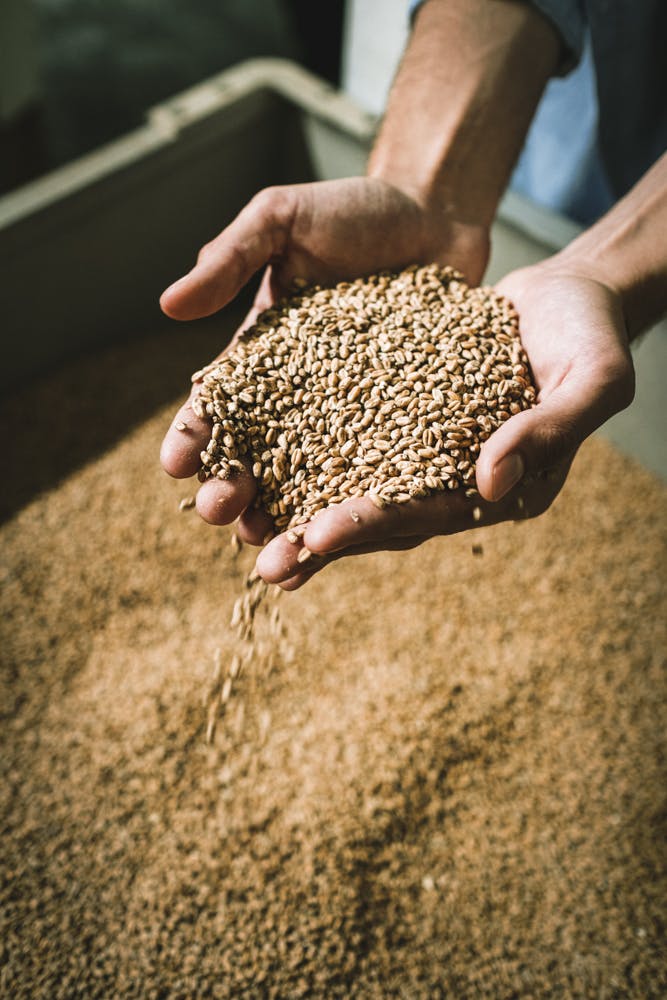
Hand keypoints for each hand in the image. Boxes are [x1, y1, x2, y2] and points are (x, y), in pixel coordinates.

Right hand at [159, 175, 488, 546]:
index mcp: (260, 356)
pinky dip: (360, 505)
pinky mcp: (401, 424)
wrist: (435, 214)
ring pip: (310, 480)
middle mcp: (299, 397)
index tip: (176, 464)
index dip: (194, 436)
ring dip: (288, 517)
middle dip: (232, 490)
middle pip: (257, 458)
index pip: (216, 406)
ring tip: (275, 549)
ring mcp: (350, 415)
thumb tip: (168, 305)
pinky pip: (379, 470)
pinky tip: (351, 538)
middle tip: (221, 514)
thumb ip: (231, 259)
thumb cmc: (353, 211)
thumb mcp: (282, 220)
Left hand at [252, 259, 633, 589]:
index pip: (430, 515)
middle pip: (383, 518)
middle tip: (264, 565)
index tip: (317, 536)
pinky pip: (348, 436)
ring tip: (242, 526)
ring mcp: (426, 450)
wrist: (568, 294)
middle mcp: (457, 481)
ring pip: (355, 484)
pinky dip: (305, 448)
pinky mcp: (401, 416)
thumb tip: (490, 485)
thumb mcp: (592, 377)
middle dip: (322, 541)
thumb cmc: (591, 333)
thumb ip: (548, 430)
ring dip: (300, 506)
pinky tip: (257, 453)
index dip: (374, 525)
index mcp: (504, 489)